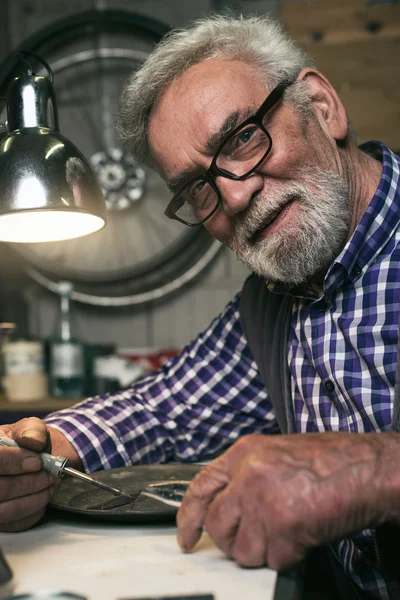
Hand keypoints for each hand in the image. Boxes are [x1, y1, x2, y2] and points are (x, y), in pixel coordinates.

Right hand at [0, 417, 57, 531]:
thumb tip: (32, 440)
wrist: (29, 458)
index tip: (37, 462)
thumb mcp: (30, 427)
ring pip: (5, 511)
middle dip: (31, 483)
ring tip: (51, 486)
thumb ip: (32, 429)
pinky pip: (13, 525)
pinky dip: (33, 513)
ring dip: (35, 499)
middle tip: (51, 476)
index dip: (14, 462)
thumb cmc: (25, 442)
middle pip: (0, 488)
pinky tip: (43, 498)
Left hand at [177, 432, 399, 569]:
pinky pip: (274, 560)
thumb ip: (247, 475)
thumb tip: (228, 507)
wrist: (365, 468)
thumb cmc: (330, 461)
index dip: (188, 515)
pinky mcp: (283, 526)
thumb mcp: (277, 453)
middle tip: (258, 537)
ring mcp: (263, 500)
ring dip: (265, 551)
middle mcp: (248, 474)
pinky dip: (290, 557)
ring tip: (289, 530)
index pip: (201, 486)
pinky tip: (305, 535)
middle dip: (234, 542)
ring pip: (243, 551)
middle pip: (218, 527)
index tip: (186, 536)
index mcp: (244, 452)